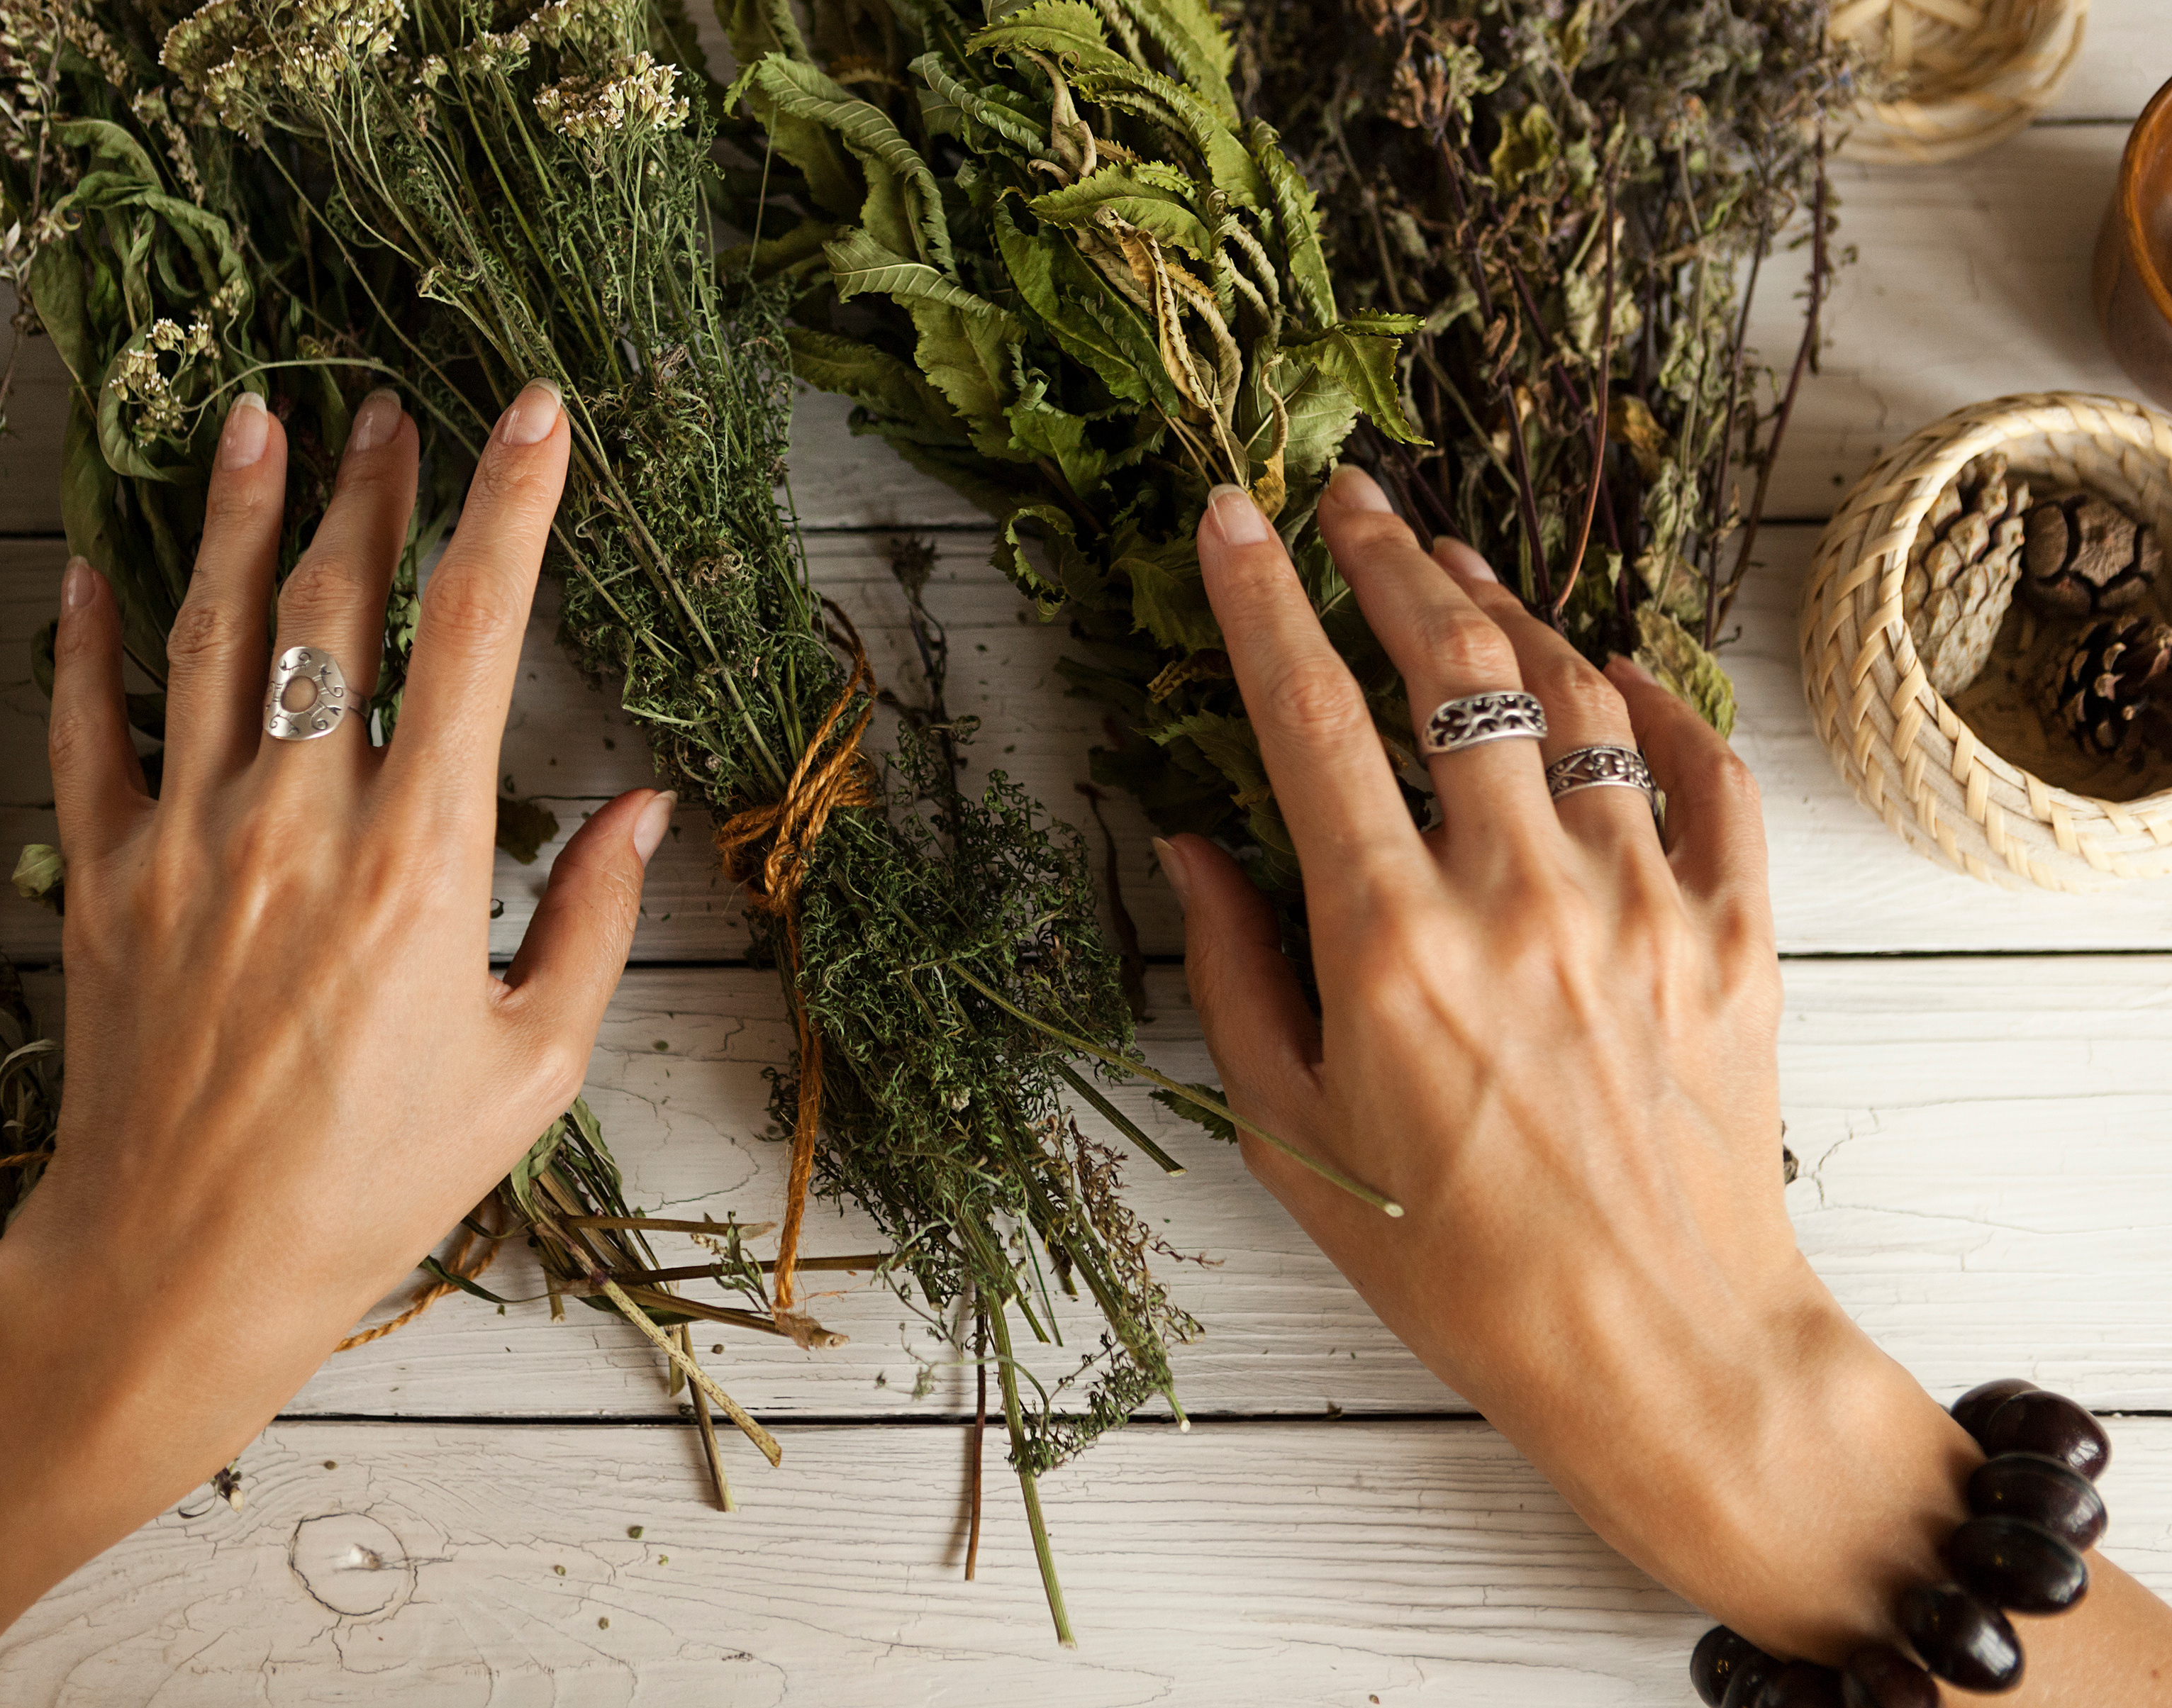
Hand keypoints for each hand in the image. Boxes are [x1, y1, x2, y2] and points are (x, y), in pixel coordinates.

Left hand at [0, 379, 675, 1705]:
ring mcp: (188, 842)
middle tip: (388, 411)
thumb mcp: (533, 1065)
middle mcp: (301, 824)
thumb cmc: (379, 1180)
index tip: (532, 416)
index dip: (511, 511)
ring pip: (212, 639)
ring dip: (241, 520)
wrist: (188, 1264)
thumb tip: (650, 806)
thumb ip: (594, 921)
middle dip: (371, 491)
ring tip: (259, 421)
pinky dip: (90, 644)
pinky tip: (96, 569)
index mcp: (423, 861)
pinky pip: (90, 732)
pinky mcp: (107, 880)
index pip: (476, 639)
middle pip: (336, 608)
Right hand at [1170, 467, 2131, 1686]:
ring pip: (1575, 694)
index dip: (1263, 602)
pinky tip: (1608, 667)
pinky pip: (1703, 771)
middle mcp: (1521, 897)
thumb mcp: (1294, 1134)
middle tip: (1348, 498)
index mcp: (1393, 947)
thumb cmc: (1454, 1262)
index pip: (1310, 723)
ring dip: (1506, 609)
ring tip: (1452, 566)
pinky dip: (1652, 700)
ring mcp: (1644, 903)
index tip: (1232, 514)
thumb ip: (1233, 972)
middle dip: (1387, 559)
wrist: (1659, 1348)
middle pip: (1452, 668)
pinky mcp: (1736, 931)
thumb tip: (1189, 843)